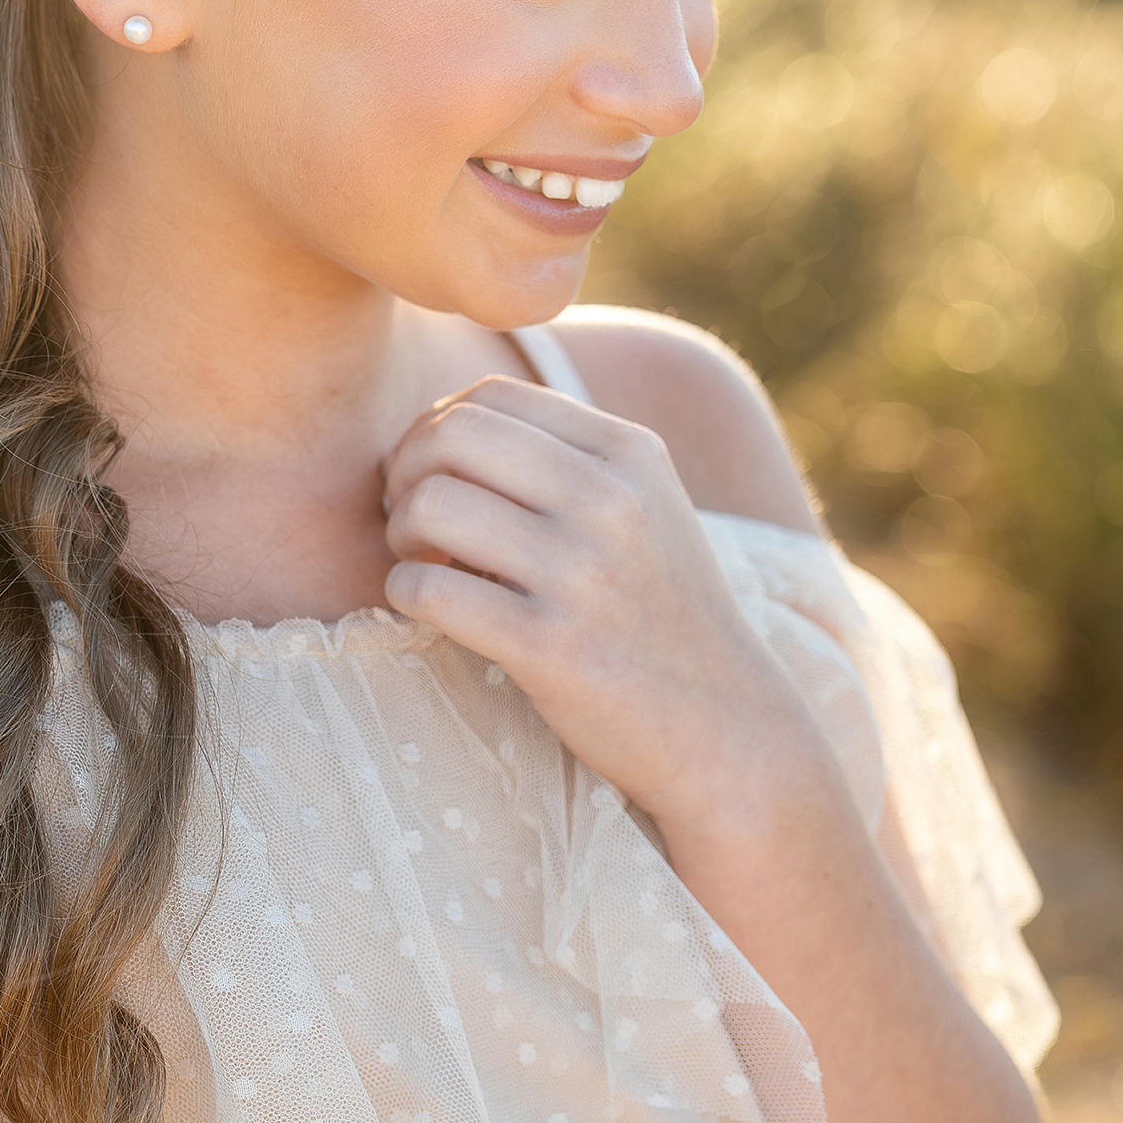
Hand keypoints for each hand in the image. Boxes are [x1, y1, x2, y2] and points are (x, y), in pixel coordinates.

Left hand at [380, 375, 826, 842]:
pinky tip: (425, 605)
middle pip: (452, 435)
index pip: (492, 395)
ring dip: (399, 532)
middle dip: (404, 470)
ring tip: (420, 560)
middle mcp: (612, 501)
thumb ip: (566, 457)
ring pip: (431, 505)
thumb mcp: (645, 507)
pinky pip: (429, 589)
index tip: (430, 473)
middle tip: (408, 516)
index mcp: (631, 454)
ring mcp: (583, 574)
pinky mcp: (550, 647)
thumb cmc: (660, 612)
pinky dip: (405, 591)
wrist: (724, 726)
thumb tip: (442, 422)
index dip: (434, 425)